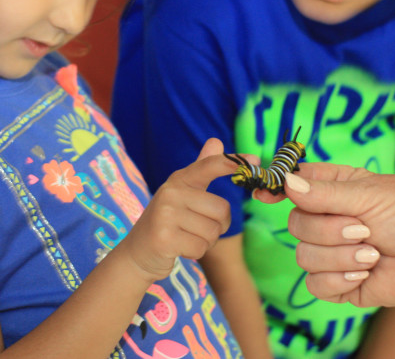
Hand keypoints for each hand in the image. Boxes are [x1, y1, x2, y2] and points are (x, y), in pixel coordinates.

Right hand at [118, 138, 233, 282]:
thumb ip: (201, 169)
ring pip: (213, 231)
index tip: (256, 161)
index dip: (233, 163)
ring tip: (186, 237)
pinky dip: (196, 252)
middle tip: (197, 228)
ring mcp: (166, 215)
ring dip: (206, 240)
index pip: (210, 165)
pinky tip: (180, 248)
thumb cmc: (167, 221)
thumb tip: (216, 141)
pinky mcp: (164, 238)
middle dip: (217, 226)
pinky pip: (201, 247)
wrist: (138, 252)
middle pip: (222, 210)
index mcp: (179, 179)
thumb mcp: (182, 192)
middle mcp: (171, 193)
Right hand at [264, 162, 394, 308]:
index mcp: (332, 190)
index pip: (293, 185)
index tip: (266, 193)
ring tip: (373, 254)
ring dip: (340, 256)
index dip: (277, 188)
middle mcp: (327, 220)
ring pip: (303, 256)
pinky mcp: (338, 284)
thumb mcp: (368, 193)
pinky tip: (364, 273)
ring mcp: (330, 253)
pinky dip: (339, 278)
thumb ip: (324, 192)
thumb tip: (286, 183)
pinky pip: (315, 284)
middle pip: (295, 224)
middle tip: (364, 229)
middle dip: (328, 229)